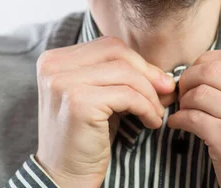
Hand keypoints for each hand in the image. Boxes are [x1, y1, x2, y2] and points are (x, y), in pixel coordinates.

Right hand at [35, 36, 175, 187]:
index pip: (107, 45)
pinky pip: (127, 95)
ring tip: (156, 112)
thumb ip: (121, 75)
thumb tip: (164, 75)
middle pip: (116, 52)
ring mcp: (63, 82)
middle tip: (166, 91)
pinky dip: (146, 107)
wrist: (63, 179)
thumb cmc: (86, 136)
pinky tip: (151, 122)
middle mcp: (53, 66)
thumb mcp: (100, 95)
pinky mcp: (78, 102)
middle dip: (147, 72)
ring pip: (125, 72)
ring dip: (149, 93)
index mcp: (54, 59)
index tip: (158, 80)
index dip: (137, 61)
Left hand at [167, 49, 220, 187]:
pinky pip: (192, 117)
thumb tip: (210, 64)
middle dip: (190, 76)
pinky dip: (179, 119)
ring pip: (200, 92)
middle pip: (214, 69)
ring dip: (184, 99)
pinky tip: (179, 124)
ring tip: (185, 108)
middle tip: (184, 88)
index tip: (198, 72)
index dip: (208, 60)